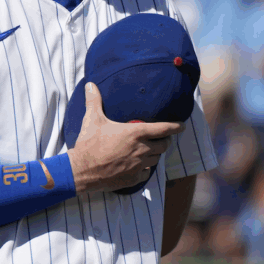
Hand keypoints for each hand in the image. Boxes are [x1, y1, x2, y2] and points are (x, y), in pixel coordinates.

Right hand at [68, 82, 184, 193]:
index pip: (164, 129)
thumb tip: (90, 84)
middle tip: (160, 138)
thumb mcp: (92, 119)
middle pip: (164, 145)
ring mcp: (139, 165)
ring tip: (148, 150)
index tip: (182, 126)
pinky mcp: (134, 178)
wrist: (81, 170)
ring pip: (156, 159)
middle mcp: (141, 149)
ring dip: (155, 154)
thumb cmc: (89, 143)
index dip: (176, 127)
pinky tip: (138, 166)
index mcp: (135, 133)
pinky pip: (147, 173)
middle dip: (165, 141)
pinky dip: (145, 169)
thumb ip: (94, 101)